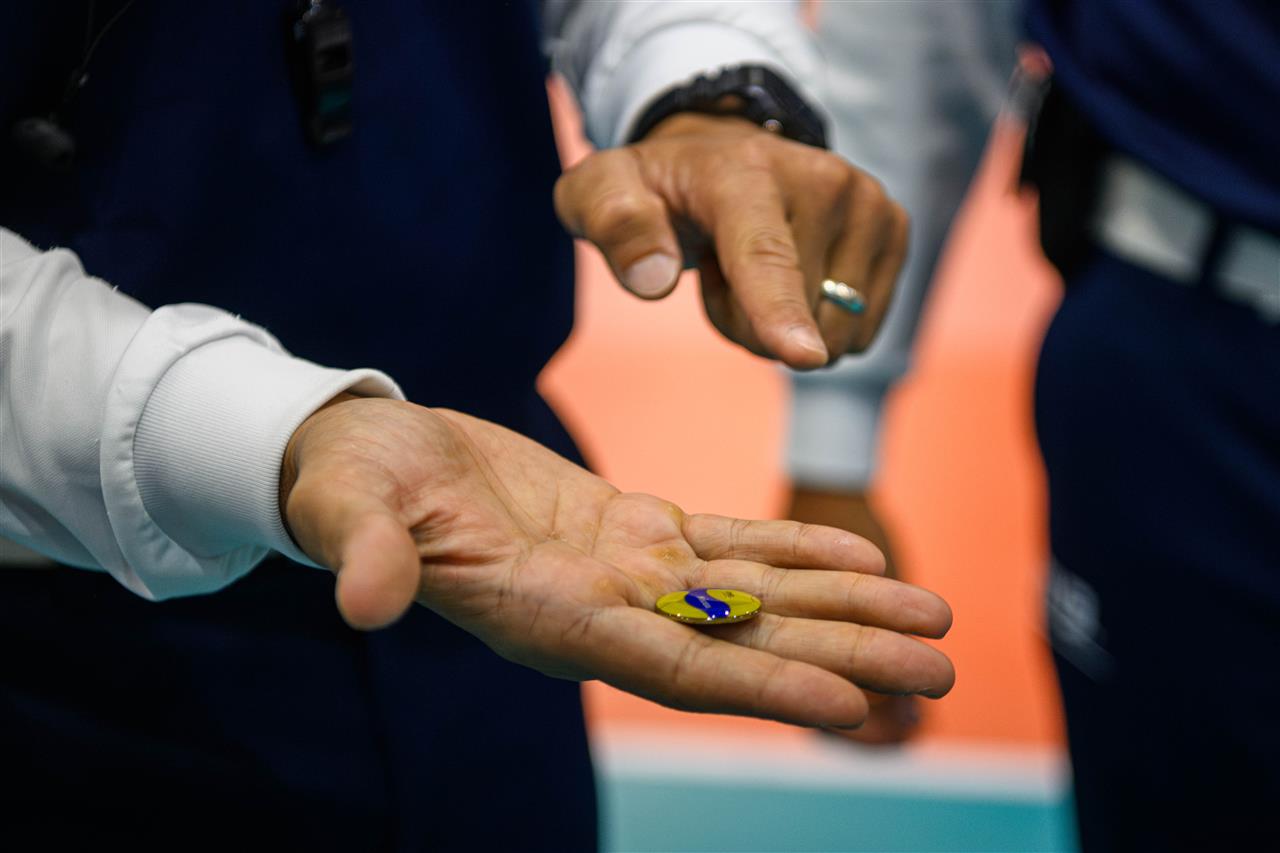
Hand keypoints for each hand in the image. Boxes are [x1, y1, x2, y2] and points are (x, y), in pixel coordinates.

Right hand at [280, 396, 953, 728]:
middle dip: (840, 655)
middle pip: (739, 641)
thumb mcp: (350, 508)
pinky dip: (794, 551)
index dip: (757, 685)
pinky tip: (859, 555)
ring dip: (842, 606)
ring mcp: (622, 571)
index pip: (667, 666)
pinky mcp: (629, 527)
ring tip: (931, 615)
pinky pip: (727, 544)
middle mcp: (600, 610)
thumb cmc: (349, 486)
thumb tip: (368, 603)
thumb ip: (369, 554)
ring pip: (752, 596)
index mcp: (545, 616)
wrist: (368, 458)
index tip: (850, 705)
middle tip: (942, 666)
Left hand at [554, 113, 907, 368]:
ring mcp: (867, 201)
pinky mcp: (894, 228)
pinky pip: (859, 331)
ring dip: (784, 326)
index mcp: (742, 171)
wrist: (718, 153)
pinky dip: (819, 322)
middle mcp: (820, 178)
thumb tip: (652, 279)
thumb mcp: (599, 194)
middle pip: (794, 320)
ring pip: (834, 334)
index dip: (778, 311)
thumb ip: (612, 224)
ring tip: (753, 270)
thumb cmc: (655, 188)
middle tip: (719, 270)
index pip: (763, 256)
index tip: (805, 357)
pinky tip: (792, 274)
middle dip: (747, 323)